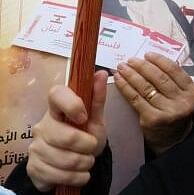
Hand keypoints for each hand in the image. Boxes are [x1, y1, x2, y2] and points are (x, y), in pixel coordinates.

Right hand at [27, 71, 107, 191]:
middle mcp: (42, 126)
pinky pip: (59, 175)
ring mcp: (35, 148)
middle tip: (92, 148)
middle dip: (87, 146)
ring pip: (65, 159)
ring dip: (85, 164)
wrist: (72, 165)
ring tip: (87, 162)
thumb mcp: (95, 119)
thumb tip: (101, 73)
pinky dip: (77, 178)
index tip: (84, 117)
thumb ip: (97, 99)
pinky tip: (79, 174)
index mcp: (56, 109)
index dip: (72, 104)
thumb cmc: (84, 136)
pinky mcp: (33, 168)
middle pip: (65, 136)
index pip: (56, 94)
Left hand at [113, 53, 193, 155]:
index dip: (160, 61)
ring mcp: (167, 111)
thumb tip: (154, 61)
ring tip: (122, 68)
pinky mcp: (152, 119)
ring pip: (146, 88)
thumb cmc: (175, 114)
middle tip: (131, 60)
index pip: (175, 71)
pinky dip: (126, 87)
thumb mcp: (182, 97)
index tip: (147, 55)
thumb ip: (174, 82)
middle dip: (143, 67)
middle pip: (159, 78)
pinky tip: (120, 80)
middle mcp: (182, 101)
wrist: (172, 140)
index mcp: (192, 92)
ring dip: (131, 75)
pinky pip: (136, 99)